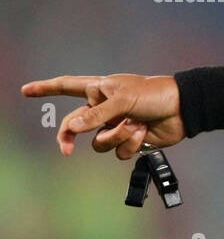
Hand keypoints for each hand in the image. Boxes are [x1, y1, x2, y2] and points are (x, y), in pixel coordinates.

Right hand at [21, 74, 185, 156]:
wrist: (183, 110)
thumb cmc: (155, 95)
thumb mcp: (123, 100)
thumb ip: (96, 114)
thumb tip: (72, 128)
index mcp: (100, 90)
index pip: (67, 87)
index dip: (46, 88)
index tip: (26, 90)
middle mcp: (105, 109)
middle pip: (76, 126)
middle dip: (70, 137)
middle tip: (66, 149)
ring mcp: (116, 126)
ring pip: (100, 143)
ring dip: (117, 136)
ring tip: (136, 124)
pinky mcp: (130, 141)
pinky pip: (119, 152)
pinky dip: (131, 144)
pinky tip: (144, 133)